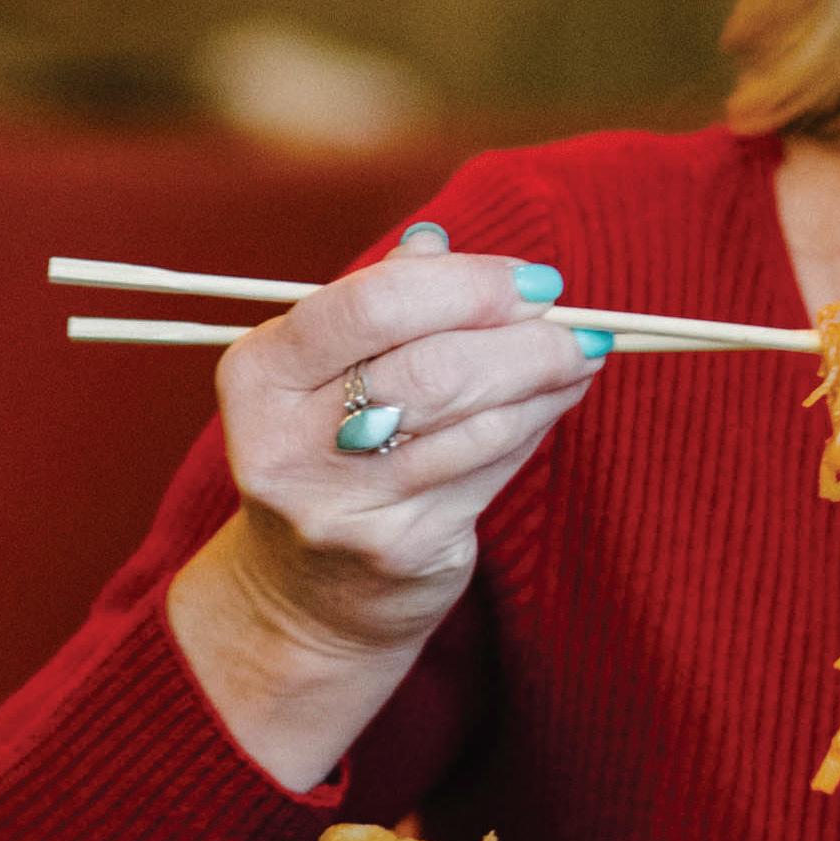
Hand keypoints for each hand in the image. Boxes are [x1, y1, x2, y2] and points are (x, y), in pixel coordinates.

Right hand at [165, 221, 607, 785]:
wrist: (303, 598)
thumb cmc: (327, 449)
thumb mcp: (323, 370)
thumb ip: (377, 301)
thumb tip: (442, 243)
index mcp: (259, 373)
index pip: (370, 306)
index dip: (466, 285)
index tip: (532, 279)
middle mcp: (287, 443)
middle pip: (433, 369)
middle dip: (522, 339)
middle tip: (575, 322)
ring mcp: (343, 506)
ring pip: (474, 422)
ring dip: (544, 381)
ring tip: (581, 354)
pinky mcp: (399, 549)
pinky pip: (489, 468)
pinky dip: (535, 424)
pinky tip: (556, 400)